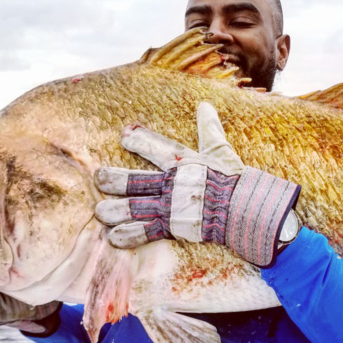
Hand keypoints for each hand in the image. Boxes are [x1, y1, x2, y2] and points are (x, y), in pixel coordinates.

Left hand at [94, 101, 300, 266]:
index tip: (124, 135)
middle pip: (137, 181)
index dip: (140, 142)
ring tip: (100, 212)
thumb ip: (210, 129)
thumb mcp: (222, 151)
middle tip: (99, 178)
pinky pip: (147, 231)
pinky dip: (130, 234)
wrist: (243, 207)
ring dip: (116, 210)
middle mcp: (172, 184)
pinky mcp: (174, 226)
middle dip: (116, 180)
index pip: (157, 149)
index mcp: (184, 163)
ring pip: (136, 207)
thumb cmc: (235, 179)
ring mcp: (171, 206)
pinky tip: (113, 237)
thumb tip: (205, 105)